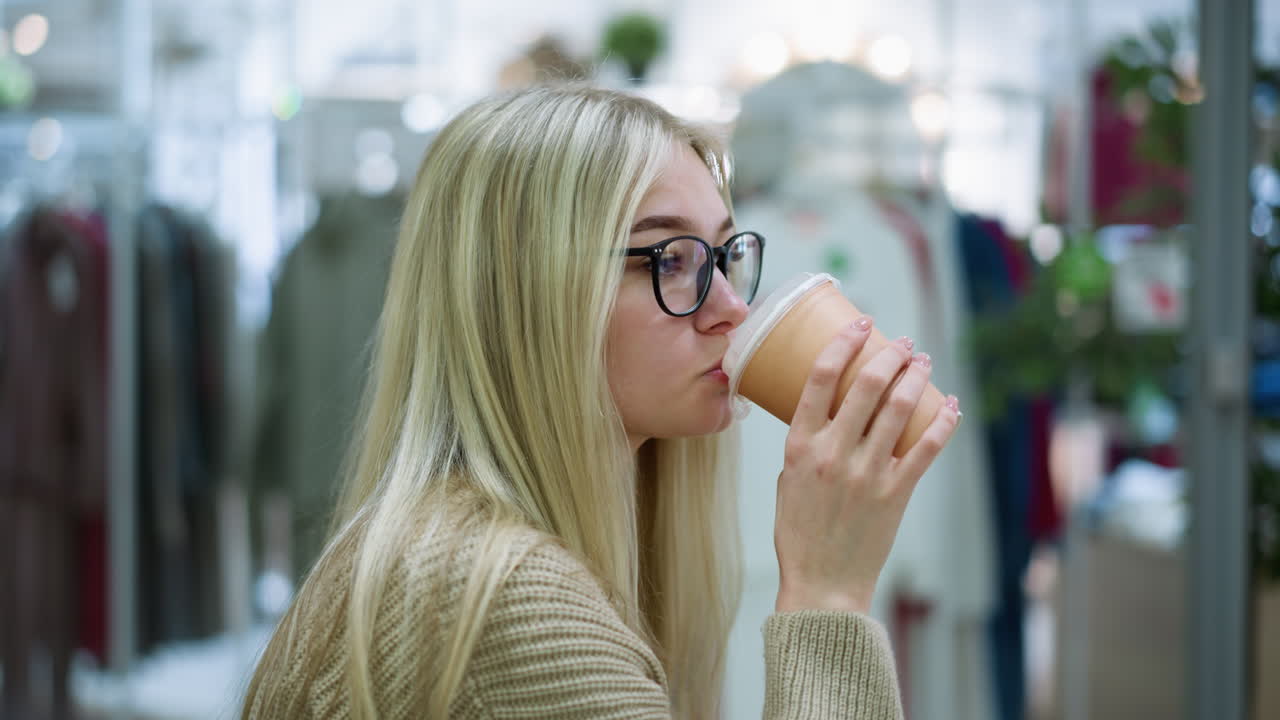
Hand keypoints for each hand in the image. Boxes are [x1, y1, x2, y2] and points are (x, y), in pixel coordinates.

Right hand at [773, 317, 959, 613]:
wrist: (822, 583)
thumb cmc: (800, 533)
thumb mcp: (788, 480)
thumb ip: (807, 444)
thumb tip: (832, 408)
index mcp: (799, 447)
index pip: (819, 379)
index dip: (843, 344)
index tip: (861, 324)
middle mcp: (833, 454)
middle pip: (866, 386)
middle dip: (889, 355)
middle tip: (903, 343)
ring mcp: (866, 473)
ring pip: (899, 409)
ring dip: (916, 378)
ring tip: (924, 363)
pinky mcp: (895, 494)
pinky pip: (926, 448)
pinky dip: (942, 422)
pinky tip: (950, 405)